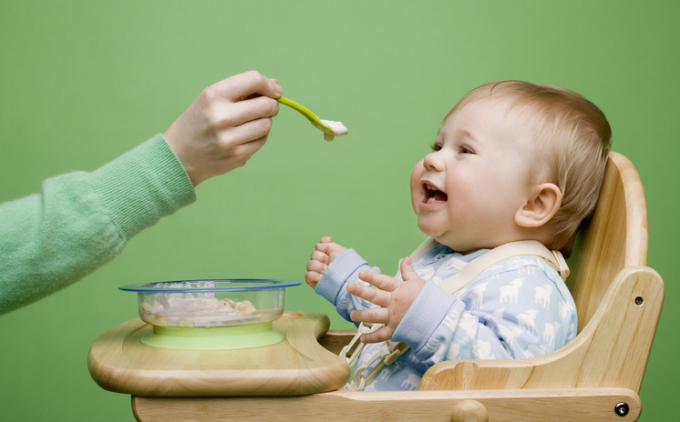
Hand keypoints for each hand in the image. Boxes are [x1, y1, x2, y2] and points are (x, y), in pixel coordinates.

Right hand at [164, 71, 281, 186]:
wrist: (179, 156)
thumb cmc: (198, 123)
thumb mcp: (211, 99)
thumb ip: (242, 90)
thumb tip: (275, 84)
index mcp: (213, 96)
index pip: (253, 80)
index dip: (269, 85)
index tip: (275, 90)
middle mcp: (221, 116)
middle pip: (266, 105)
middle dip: (272, 104)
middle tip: (268, 107)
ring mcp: (229, 138)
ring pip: (267, 124)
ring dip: (265, 121)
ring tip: (251, 122)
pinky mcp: (237, 156)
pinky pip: (262, 140)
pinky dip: (259, 136)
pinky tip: (246, 136)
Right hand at [304, 236, 347, 288]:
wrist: (347, 278)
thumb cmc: (346, 264)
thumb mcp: (338, 250)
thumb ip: (327, 244)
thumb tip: (317, 245)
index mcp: (329, 255)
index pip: (319, 247)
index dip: (321, 245)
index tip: (328, 244)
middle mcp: (323, 263)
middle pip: (313, 255)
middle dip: (320, 257)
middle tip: (328, 262)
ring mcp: (318, 273)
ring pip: (309, 265)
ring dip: (318, 267)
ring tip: (326, 270)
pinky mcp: (315, 282)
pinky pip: (308, 276)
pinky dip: (314, 275)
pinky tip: (321, 277)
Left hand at [348, 257, 424, 342]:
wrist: (439, 318)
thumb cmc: (428, 299)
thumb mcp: (418, 283)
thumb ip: (408, 272)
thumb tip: (405, 258)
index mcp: (399, 290)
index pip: (383, 281)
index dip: (372, 277)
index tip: (360, 274)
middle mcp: (394, 303)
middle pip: (375, 296)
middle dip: (361, 291)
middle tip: (349, 287)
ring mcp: (394, 317)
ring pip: (375, 316)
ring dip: (362, 315)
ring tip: (352, 314)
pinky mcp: (396, 330)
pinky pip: (382, 335)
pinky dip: (372, 338)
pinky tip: (363, 338)